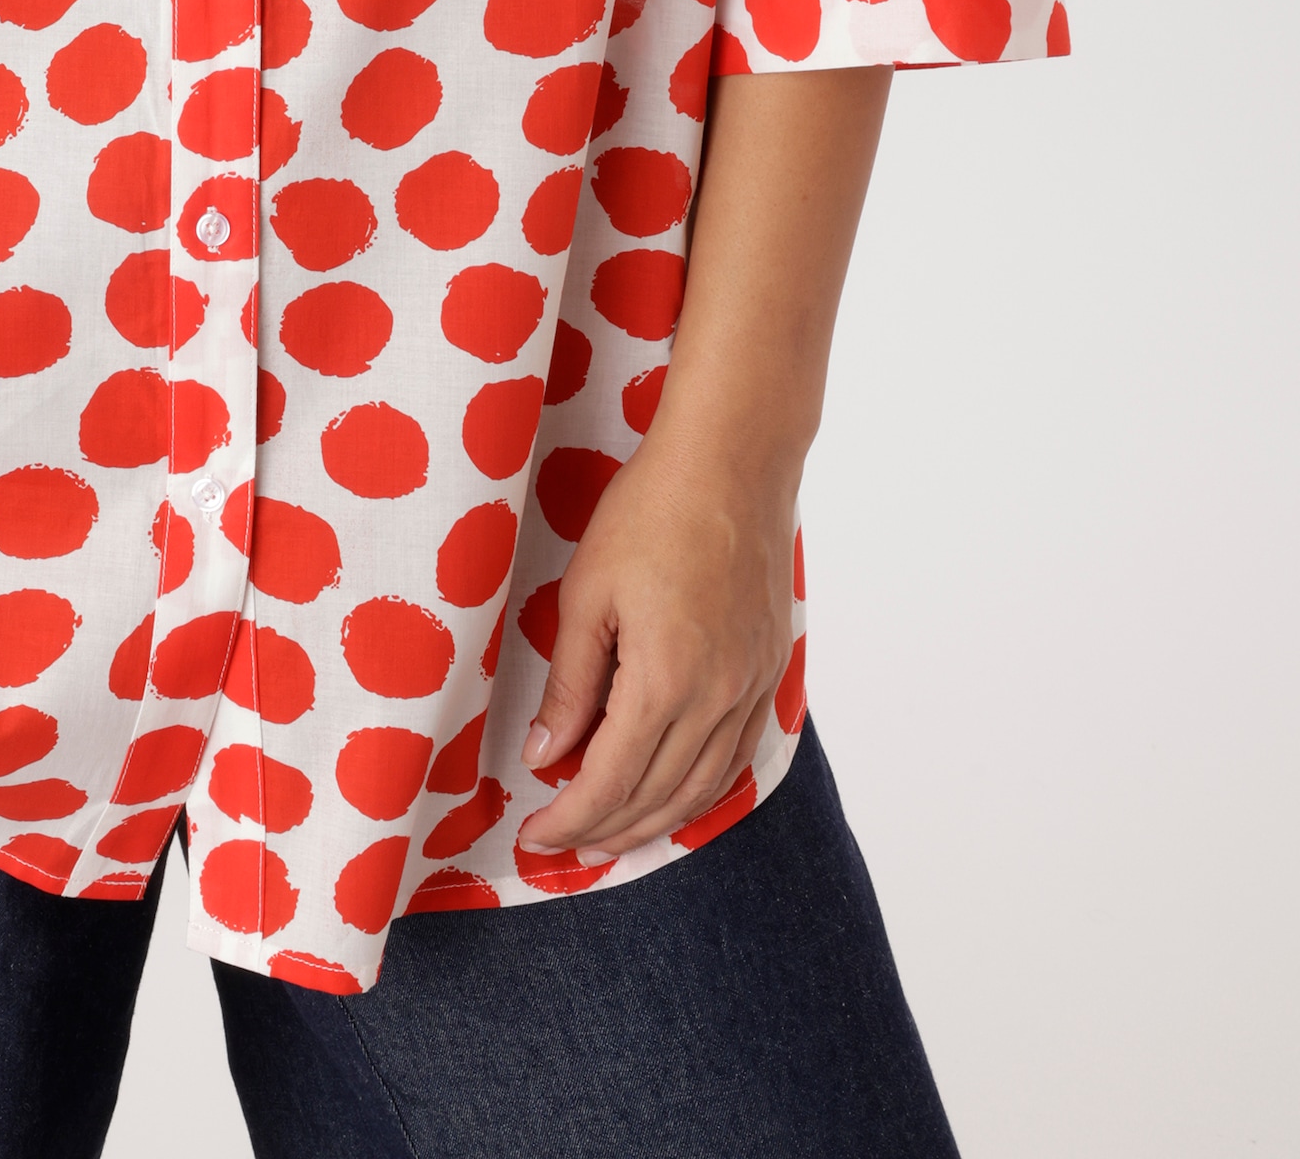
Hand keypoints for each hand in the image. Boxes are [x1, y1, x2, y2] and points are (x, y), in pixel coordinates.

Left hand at [515, 415, 797, 863]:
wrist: (732, 461)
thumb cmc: (649, 513)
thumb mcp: (586, 594)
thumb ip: (570, 685)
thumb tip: (548, 757)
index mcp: (666, 679)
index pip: (611, 781)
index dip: (568, 818)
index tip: (534, 835)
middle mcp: (719, 696)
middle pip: (659, 797)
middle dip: (605, 829)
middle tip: (562, 844)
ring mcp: (753, 686)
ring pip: (703, 787)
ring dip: (654, 821)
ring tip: (609, 833)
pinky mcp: (770, 670)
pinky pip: (736, 755)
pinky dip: (700, 789)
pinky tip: (671, 795)